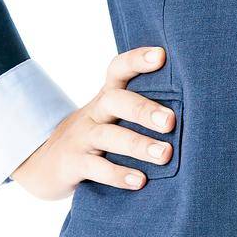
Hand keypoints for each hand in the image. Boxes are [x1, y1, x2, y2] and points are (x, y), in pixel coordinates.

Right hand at [11, 45, 175, 198]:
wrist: (41, 163)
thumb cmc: (93, 138)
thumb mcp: (110, 118)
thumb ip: (138, 111)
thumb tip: (194, 112)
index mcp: (106, 98)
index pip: (118, 69)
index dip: (137, 60)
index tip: (161, 55)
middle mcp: (94, 113)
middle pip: (115, 101)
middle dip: (144, 109)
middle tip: (170, 122)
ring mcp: (80, 138)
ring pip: (108, 136)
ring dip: (137, 144)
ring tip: (164, 154)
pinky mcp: (71, 163)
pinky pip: (94, 167)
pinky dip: (117, 174)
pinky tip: (139, 181)